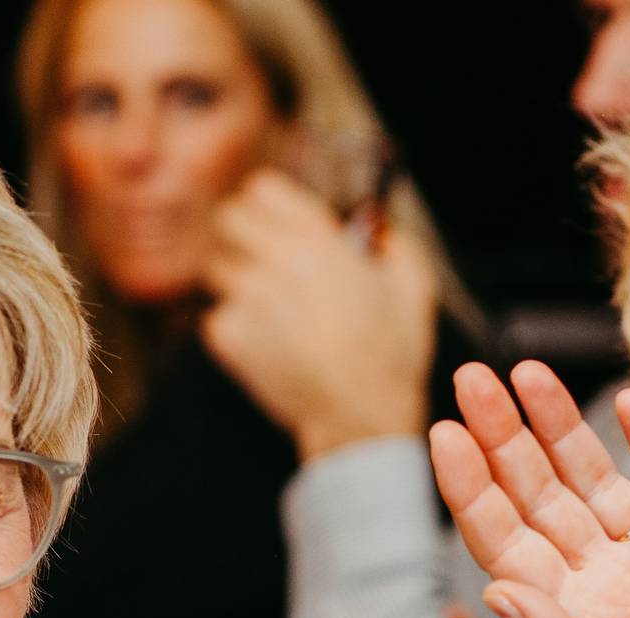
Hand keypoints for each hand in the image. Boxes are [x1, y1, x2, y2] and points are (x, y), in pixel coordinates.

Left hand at [200, 170, 436, 461]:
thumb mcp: (414, 289)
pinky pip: (215, 315)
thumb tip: (378, 229)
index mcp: (316, 240)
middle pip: (227, 219)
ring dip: (235, 279)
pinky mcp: (227, 337)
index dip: (269, 203)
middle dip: (243, 233)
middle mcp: (273, 261)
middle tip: (263, 257)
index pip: (261, 190)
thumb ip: (396, 245)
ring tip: (267, 306)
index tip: (278, 220)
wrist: (358, 415)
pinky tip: (265, 342)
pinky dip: (233, 325)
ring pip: (216, 268)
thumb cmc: (392, 354)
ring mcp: (245, 298)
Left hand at [430, 361, 629, 617]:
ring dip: (560, 429)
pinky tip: (624, 400)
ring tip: (526, 372)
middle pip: (539, 499)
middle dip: (504, 439)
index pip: (504, 544)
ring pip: (597, 481)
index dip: (473, 489)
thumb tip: (493, 589)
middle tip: (471, 377)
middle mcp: (611, 590)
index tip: (446, 431)